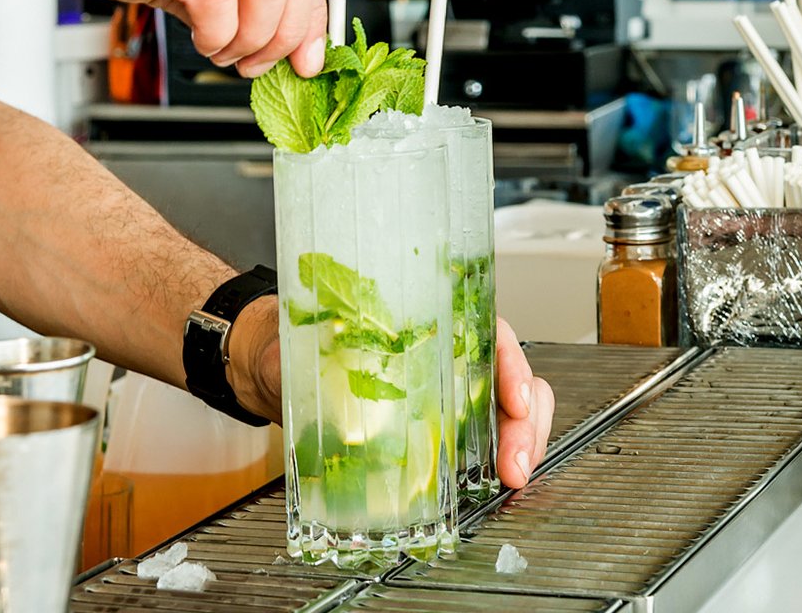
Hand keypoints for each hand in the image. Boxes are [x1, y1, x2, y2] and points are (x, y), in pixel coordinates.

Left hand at [229, 307, 554, 490]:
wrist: (276, 367)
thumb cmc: (292, 340)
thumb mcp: (295, 340)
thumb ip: (297, 348)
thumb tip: (288, 362)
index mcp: (422, 318)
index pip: (486, 330)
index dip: (510, 363)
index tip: (515, 399)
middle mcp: (443, 350)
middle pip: (510, 374)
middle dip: (526, 419)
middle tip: (515, 463)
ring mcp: (445, 389)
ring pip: (507, 407)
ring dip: (521, 442)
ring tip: (513, 477)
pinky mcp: (436, 425)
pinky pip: (482, 437)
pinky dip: (498, 458)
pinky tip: (495, 484)